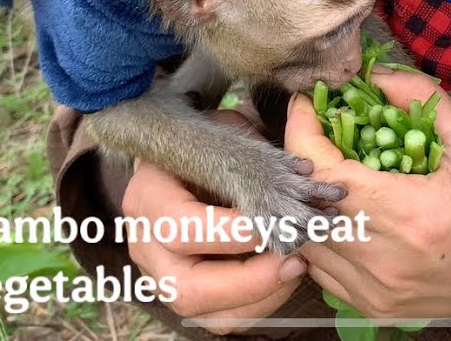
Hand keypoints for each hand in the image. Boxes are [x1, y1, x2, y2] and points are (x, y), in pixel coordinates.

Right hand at [122, 108, 307, 333]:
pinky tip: (285, 277)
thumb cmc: (210, 145)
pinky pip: (220, 319)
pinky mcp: (183, 293)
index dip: (232, 233)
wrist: (186, 168)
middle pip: (186, 286)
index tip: (280, 223)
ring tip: (297, 266)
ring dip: (259, 296)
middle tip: (295, 259)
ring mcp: (160, 274)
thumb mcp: (223, 132)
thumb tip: (304, 157)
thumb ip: (253, 145)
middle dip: (248, 280)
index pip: (180, 227)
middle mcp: (145, 243)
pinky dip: (258, 304)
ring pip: (204, 312)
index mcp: (148, 196)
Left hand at [281, 68, 450, 320]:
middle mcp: (385, 261)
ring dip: (308, 202)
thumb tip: (375, 76)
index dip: (303, 132)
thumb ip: (423, 100)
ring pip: (308, 243)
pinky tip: (342, 215)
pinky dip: (322, 239)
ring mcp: (377, 290)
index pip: (324, 172)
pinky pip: (324, 271)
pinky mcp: (376, 306)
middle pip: (306, 207)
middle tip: (316, 134)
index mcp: (408, 216)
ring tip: (328, 173)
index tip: (306, 106)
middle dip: (303, 163)